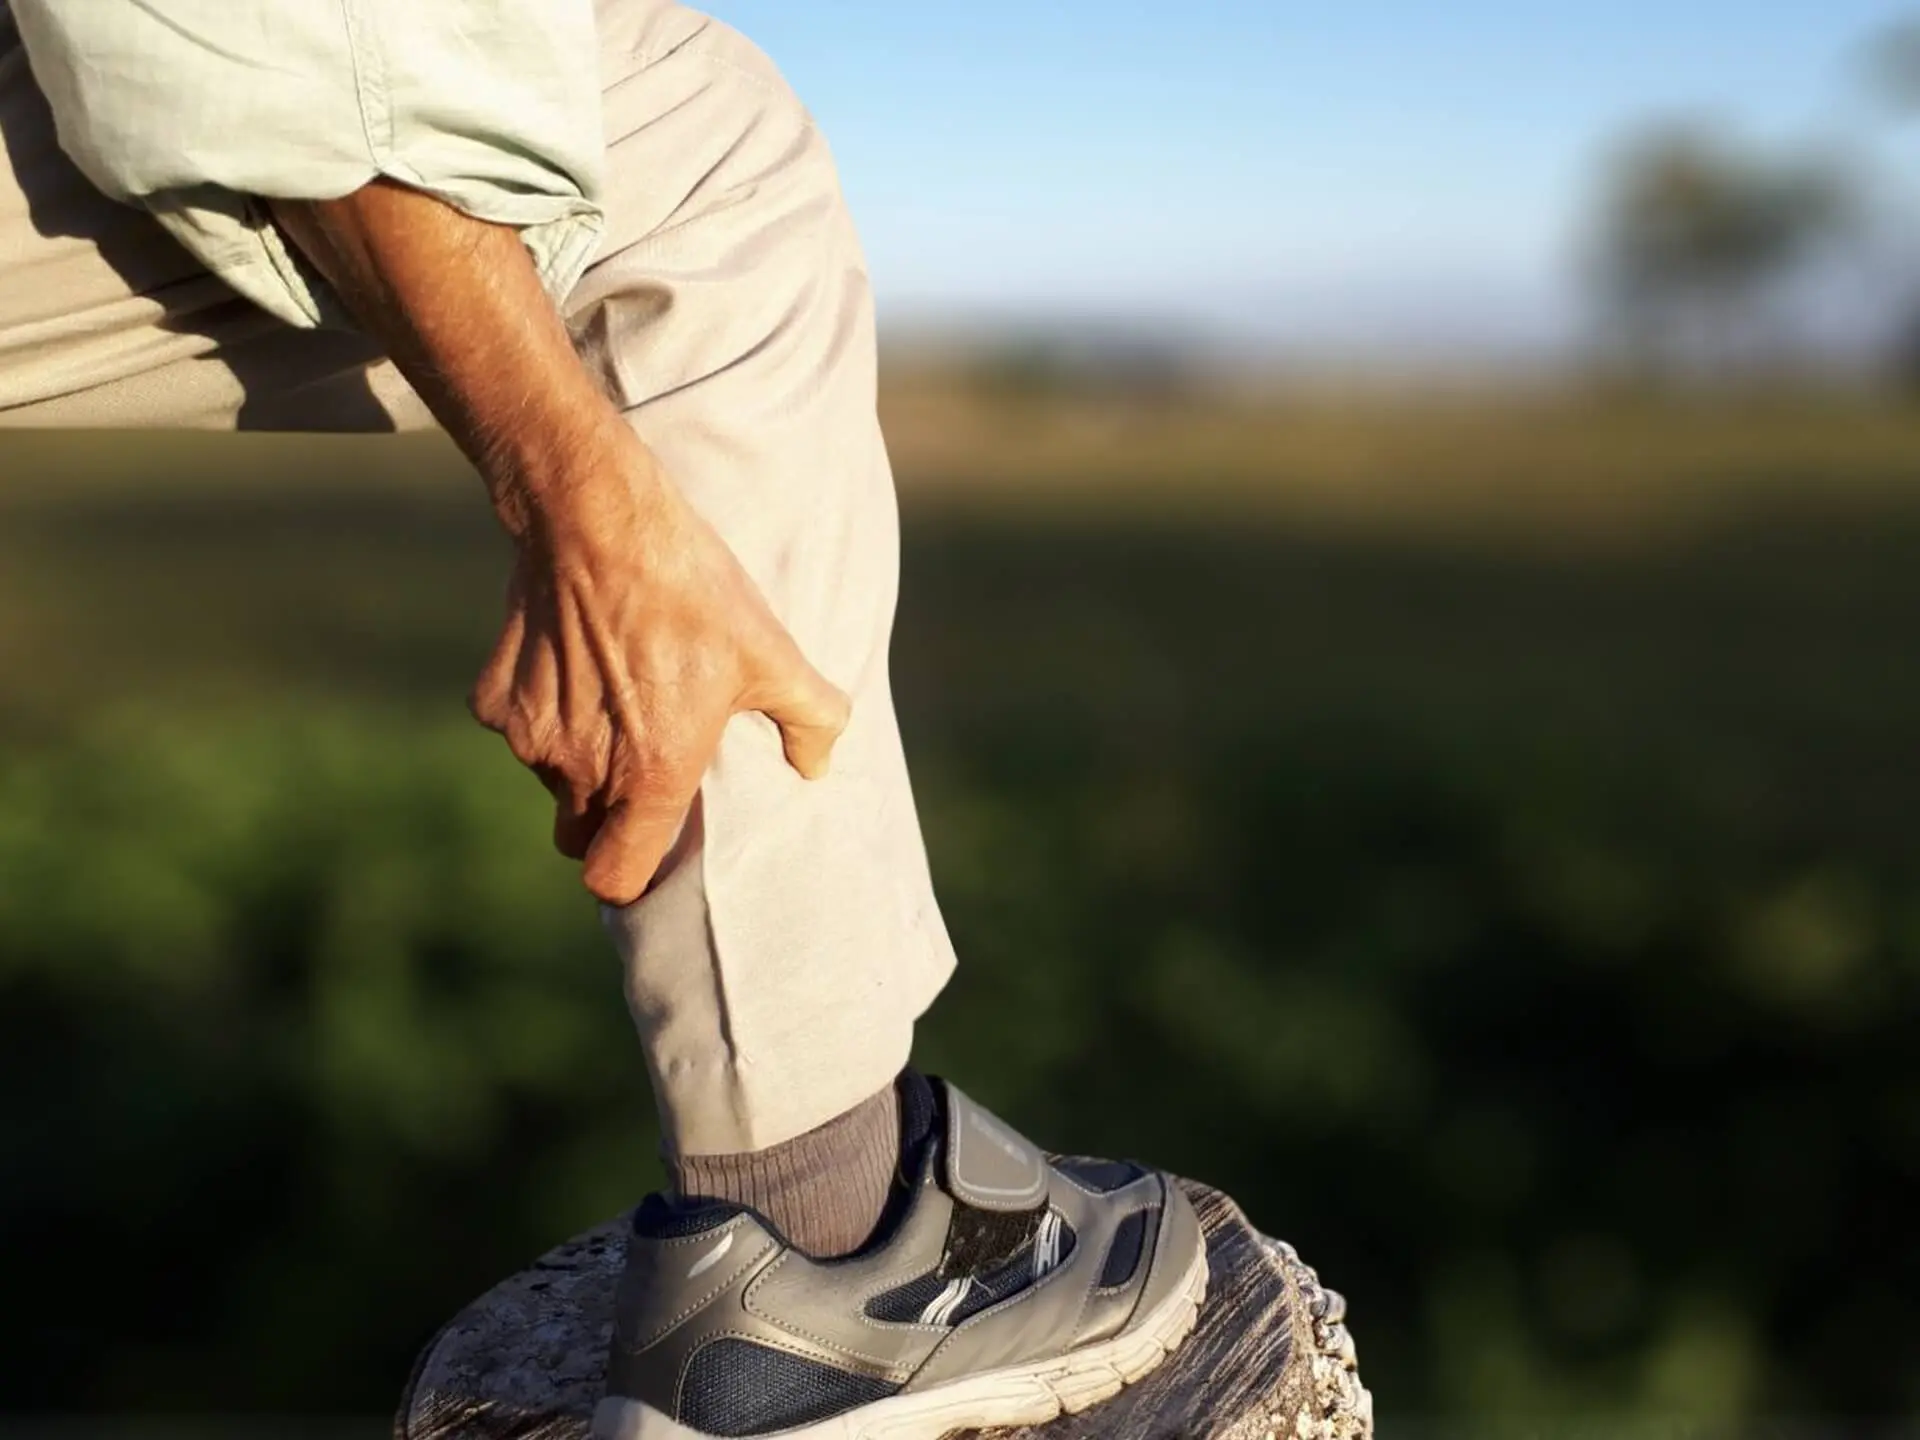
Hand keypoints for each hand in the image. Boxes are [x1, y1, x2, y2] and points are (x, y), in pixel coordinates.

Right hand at [468, 431, 849, 904]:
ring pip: (550, 780)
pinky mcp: (494, 701)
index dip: (632, 876)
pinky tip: (574, 664)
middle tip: (638, 769)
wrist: (596, 519)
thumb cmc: (692, 592)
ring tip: (615, 700)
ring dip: (577, 760)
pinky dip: (542, 712)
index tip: (651, 848)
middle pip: (580, 836)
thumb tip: (816, 765)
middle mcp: (581, 770)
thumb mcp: (772, 653)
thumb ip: (810, 720)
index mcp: (650, 776)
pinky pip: (518, 730)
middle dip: (605, 820)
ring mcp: (530, 737)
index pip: (616, 880)